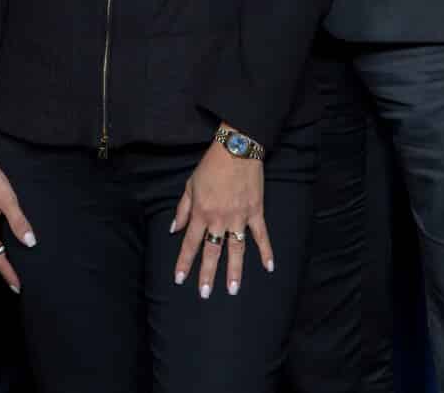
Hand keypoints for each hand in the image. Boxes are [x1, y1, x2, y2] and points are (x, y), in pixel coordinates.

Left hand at [173, 143, 271, 298]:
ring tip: (233, 290)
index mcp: (201, 212)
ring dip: (234, 271)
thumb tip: (173, 229)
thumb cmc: (210, 166)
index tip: (179, 279)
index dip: (184, 262)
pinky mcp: (255, 212)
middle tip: (205, 294)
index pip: (190, 243)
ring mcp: (239, 217)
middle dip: (207, 274)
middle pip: (212, 251)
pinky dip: (266, 251)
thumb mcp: (190, 185)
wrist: (236, 150)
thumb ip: (182, 209)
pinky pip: (261, 236)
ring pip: (236, 249)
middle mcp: (219, 219)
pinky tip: (269, 267)